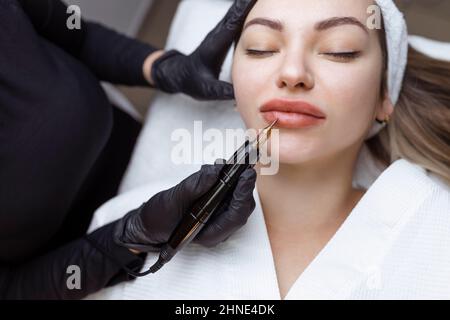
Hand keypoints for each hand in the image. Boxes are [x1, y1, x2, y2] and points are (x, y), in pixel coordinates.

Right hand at [114, 161, 256, 251]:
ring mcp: (218, 216)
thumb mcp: (173, 201)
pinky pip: (225, 191)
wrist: (150, 223)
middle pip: (241, 203)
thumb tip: (216, 172)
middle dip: (241, 182)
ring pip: (234, 195)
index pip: (237, 214)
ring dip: (232, 177)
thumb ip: (194, 188)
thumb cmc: (159, 219)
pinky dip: (222, 177)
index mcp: (212, 233)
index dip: (244, 193)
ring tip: (223, 164)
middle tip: (241, 161)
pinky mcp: (214, 205)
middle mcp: (219, 225)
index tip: (247, 173)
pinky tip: (212, 169)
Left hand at [149, 0, 256, 99]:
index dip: (244, 10)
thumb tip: (241, 94)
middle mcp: (218, 34)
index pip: (232, 23)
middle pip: (236, 12)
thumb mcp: (207, 89)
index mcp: (215, 45)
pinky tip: (256, 4)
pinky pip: (237, 18)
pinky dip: (247, 10)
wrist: (180, 75)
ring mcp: (220, 32)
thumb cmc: (193, 82)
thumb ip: (222, 91)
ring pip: (237, 13)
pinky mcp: (224, 34)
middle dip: (249, 1)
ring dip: (249, 3)